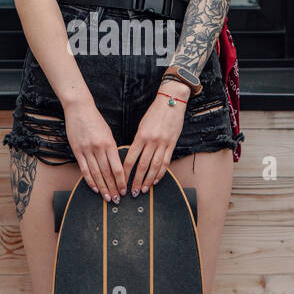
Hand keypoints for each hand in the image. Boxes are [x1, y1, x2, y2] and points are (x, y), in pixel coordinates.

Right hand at [63, 98, 125, 201]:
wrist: (79, 109)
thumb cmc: (95, 120)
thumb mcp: (108, 133)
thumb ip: (111, 149)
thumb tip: (116, 165)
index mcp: (109, 143)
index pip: (117, 167)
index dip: (121, 181)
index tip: (124, 190)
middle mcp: (98, 148)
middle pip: (107, 173)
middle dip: (113, 188)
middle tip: (116, 199)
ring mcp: (87, 150)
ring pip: (96, 174)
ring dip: (102, 187)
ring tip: (107, 197)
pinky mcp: (77, 151)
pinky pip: (84, 169)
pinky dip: (89, 180)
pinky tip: (94, 188)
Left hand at [123, 81, 189, 195]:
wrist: (172, 102)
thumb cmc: (155, 112)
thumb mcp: (142, 125)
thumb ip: (138, 140)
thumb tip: (133, 155)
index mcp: (141, 136)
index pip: (130, 158)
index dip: (125, 172)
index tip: (121, 181)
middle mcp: (151, 141)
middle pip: (142, 166)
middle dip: (136, 181)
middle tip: (132, 191)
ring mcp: (163, 144)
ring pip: (154, 167)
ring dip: (148, 180)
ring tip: (144, 189)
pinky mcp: (172, 144)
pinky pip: (165, 162)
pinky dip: (161, 173)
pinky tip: (156, 180)